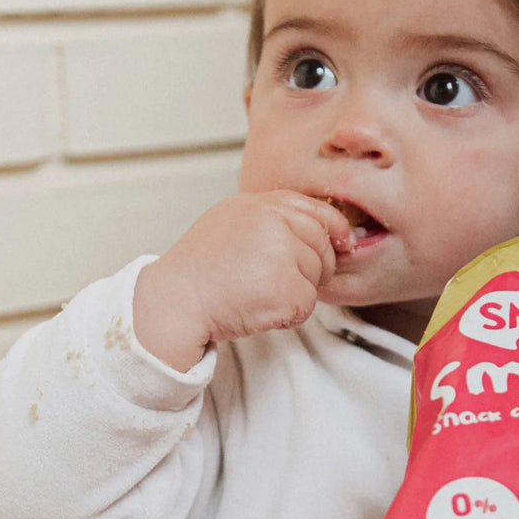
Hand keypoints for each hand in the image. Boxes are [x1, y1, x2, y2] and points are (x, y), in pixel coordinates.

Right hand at [133, 191, 353, 370]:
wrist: (174, 302)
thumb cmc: (199, 271)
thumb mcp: (230, 224)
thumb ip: (270, 220)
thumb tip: (320, 230)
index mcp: (257, 204)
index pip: (314, 209)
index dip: (335, 228)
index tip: (345, 242)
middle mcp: (272, 222)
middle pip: (322, 244)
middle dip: (313, 268)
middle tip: (278, 283)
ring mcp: (281, 253)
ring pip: (317, 276)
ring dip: (296, 292)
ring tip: (257, 293)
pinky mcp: (287, 287)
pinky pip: (308, 304)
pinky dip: (289, 314)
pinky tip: (259, 309)